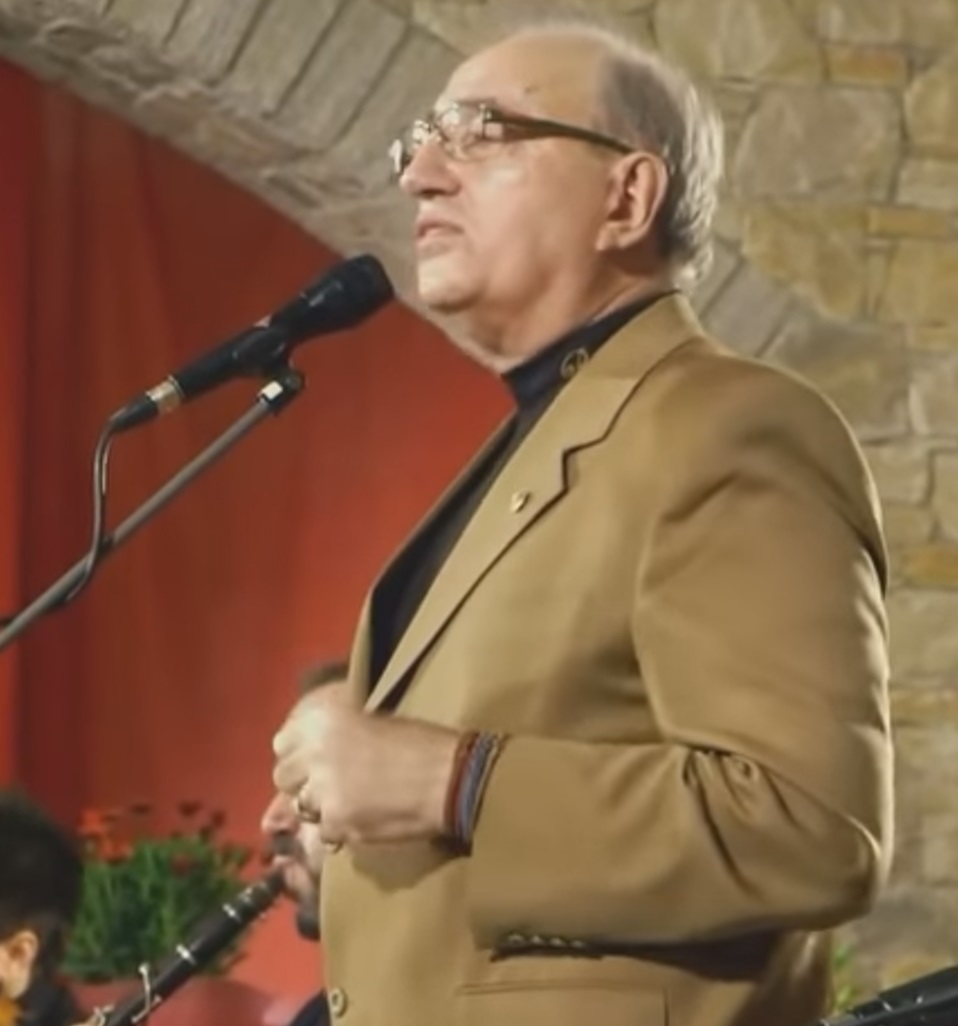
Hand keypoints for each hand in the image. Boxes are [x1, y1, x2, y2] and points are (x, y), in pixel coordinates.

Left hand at [272, 691, 459, 846]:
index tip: (314, 760)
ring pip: (300, 807)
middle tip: (331, 784)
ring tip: (350, 802)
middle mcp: (315, 749)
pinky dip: (339, 829)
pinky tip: (363, 818)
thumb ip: (332, 738)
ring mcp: (322, 788)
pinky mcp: (335, 820)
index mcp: (324, 718)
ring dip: (320, 807)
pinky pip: (322, 831)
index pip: (282, 742)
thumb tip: (305, 758)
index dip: (298, 754)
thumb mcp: (370, 724)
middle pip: (283, 776)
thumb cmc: (419, 742)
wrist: (448, 775)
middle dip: (302, 782)